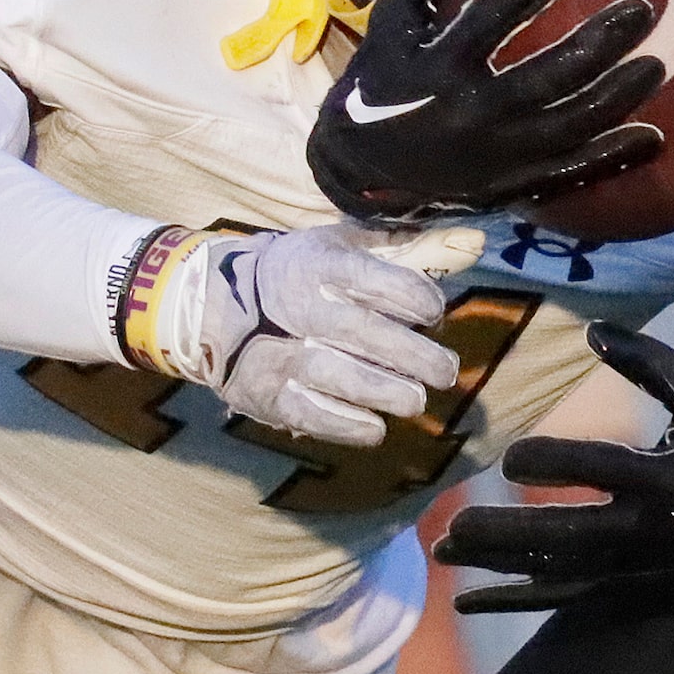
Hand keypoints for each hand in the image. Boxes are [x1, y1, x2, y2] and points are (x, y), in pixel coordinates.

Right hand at [131, 224, 481, 447]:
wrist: (205, 304)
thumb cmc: (291, 271)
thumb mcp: (334, 245)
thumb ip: (397, 247)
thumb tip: (468, 244)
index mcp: (321, 266)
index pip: (381, 282)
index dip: (417, 299)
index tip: (434, 312)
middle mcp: (302, 309)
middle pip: (369, 335)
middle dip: (415, 357)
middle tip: (446, 371)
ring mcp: (281, 355)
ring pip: (344, 378)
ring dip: (388, 393)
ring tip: (416, 401)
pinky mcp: (265, 394)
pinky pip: (313, 415)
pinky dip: (348, 425)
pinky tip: (376, 428)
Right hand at [306, 0, 666, 225]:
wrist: (363, 169)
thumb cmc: (383, 79)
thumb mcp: (390, 20)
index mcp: (438, 65)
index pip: (490, 16)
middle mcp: (471, 113)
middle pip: (547, 76)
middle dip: (599, 42)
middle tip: (640, 10)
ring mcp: (496, 155)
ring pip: (571, 126)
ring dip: (618, 96)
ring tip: (656, 65)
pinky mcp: (511, 185)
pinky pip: (571, 171)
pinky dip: (613, 157)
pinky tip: (651, 136)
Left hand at [438, 322, 673, 611]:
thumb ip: (650, 362)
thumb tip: (592, 331)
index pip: (610, 472)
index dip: (559, 463)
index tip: (510, 456)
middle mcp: (656, 528)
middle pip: (574, 536)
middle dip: (513, 535)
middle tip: (454, 528)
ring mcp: (645, 562)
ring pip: (566, 570)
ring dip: (507, 567)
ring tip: (449, 555)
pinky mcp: (639, 579)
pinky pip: (573, 594)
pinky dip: (523, 599)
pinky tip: (474, 602)